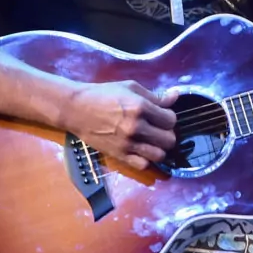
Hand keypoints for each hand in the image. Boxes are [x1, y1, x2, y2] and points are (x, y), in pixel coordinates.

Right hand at [63, 81, 178, 170]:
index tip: (162, 116)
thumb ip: (155, 95)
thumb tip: (176, 96)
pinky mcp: (119, 155)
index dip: (169, 117)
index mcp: (140, 107)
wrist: (77, 109)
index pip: (171, 119)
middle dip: (167, 134)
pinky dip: (146, 160)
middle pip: (169, 139)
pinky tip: (142, 150)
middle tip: (159, 129)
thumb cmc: (104, 94)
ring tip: (153, 141)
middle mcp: (136, 127)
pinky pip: (143, 165)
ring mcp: (128, 143)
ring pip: (159, 155)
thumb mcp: (131, 88)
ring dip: (159, 149)